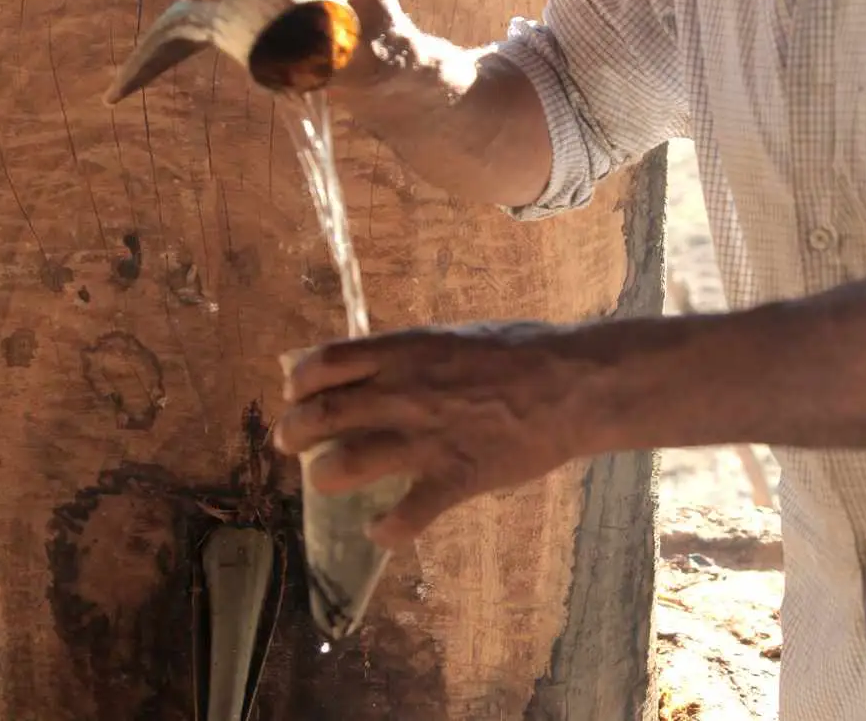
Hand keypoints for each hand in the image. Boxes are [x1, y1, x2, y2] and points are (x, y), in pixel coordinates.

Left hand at [273, 324, 588, 550]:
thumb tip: (377, 365)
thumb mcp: (457, 336)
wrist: (572, 383)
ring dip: (324, 477)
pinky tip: (382, 528)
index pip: (325, 363)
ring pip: (343, 467)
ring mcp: (426, 440)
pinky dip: (384, 529)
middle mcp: (404, 394)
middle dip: (295, 433)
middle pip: (321, 417)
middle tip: (293, 441)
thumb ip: (413, 355)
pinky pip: (402, 518)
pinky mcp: (453, 480)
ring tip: (327, 478)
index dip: (300, 382)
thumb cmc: (522, 349)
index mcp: (406, 352)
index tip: (297, 392)